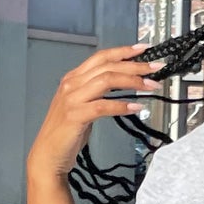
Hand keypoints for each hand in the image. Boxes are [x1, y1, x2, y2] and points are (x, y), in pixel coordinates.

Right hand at [26, 46, 158, 186]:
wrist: (48, 154)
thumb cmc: (66, 132)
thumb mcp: (82, 105)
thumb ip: (97, 92)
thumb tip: (123, 84)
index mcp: (73, 78)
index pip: (101, 57)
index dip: (123, 51)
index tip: (143, 49)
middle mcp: (71, 84)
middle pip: (107, 66)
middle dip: (135, 65)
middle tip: (156, 67)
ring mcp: (72, 99)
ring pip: (106, 80)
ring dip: (132, 81)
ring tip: (151, 85)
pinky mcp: (75, 115)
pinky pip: (103, 106)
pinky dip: (122, 106)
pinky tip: (137, 107)